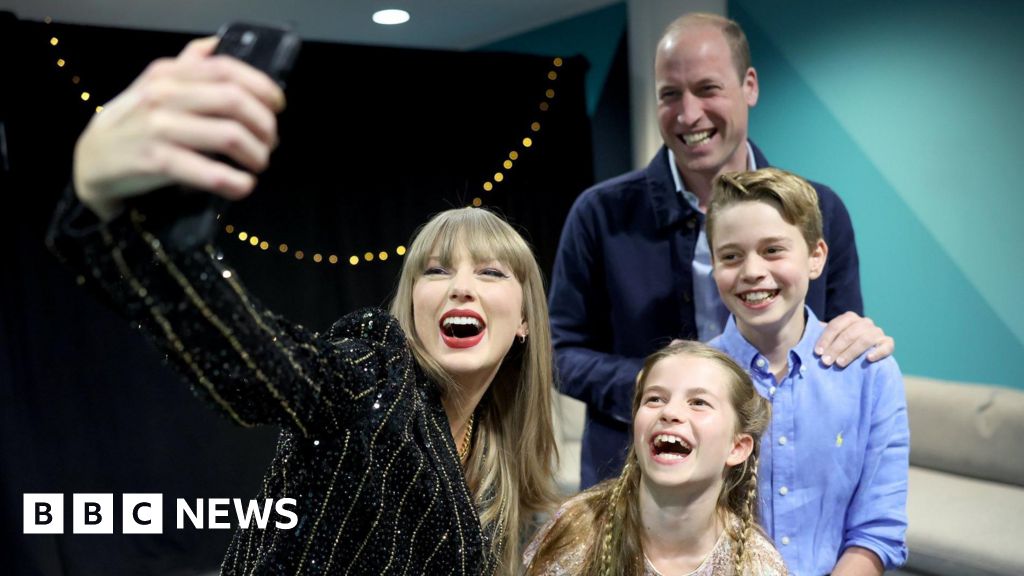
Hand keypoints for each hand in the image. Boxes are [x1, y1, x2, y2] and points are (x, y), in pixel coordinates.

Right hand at [72, 37, 285, 220]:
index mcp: (169, 74)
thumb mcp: (155, 86)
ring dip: (256, 154)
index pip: (227, 69)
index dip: (262, 87)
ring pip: (229, 135)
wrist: (91, 159)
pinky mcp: (157, 162)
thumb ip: (187, 67)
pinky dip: (236, 182)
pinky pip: (210, 173)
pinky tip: (242, 186)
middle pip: (235, 101)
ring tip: (258, 164)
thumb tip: (215, 44)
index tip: (277, 106)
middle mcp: (164, 95)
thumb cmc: (134, 123)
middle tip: (270, 142)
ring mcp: (159, 128)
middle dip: (264, 125)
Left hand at [815, 311, 893, 366]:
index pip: (836, 325)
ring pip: (866, 339)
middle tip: (826, 362)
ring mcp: (877, 332)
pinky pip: (887, 346)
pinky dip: (878, 352)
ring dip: (851, 352)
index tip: (817, 353)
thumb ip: (822, 336)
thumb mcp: (832, 339)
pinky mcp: (888, 343)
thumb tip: (806, 337)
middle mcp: (865, 322)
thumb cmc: (841, 347)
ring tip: (840, 363)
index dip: (825, 339)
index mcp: (850, 318)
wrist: (865, 354)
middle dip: (836, 348)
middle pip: (849, 333)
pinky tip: (868, 359)